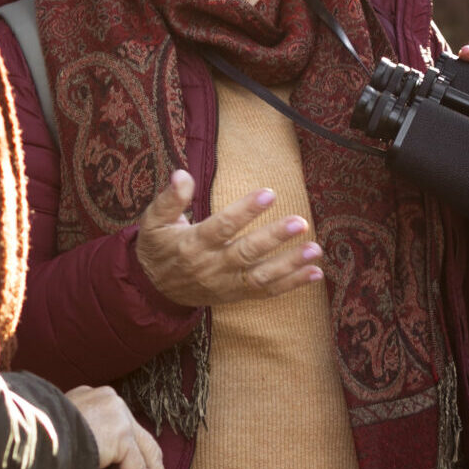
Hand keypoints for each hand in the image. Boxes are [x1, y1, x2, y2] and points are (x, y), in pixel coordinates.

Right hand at [132, 169, 323, 308]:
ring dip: (290, 264)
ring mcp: (226, 284)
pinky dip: (292, 284)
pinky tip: (316, 272)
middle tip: (300, 222)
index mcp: (193, 244)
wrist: (153, 290)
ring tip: (315, 249)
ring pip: (261, 276)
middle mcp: (212, 267)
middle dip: (274, 238)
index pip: (221, 227)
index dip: (245, 211)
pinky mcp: (236, 295)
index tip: (268, 193)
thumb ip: (169, 198)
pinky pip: (266, 292)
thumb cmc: (157, 248)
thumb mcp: (153, 221)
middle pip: (246, 253)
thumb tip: (182, 174)